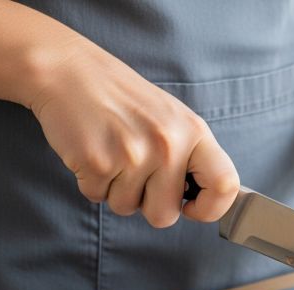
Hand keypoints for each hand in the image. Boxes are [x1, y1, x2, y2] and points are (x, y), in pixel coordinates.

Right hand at [30, 38, 238, 226]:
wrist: (68, 70)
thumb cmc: (123, 100)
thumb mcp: (173, 119)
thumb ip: (192, 157)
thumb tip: (207, 203)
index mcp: (194, 132)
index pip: (225, 185)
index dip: (211, 209)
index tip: (191, 208)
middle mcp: (168, 144)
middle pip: (166, 215)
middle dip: (147, 205)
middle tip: (135, 173)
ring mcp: (132, 153)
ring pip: (127, 209)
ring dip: (116, 190)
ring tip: (111, 153)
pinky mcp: (96, 161)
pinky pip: (96, 197)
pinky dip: (91, 182)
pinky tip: (92, 150)